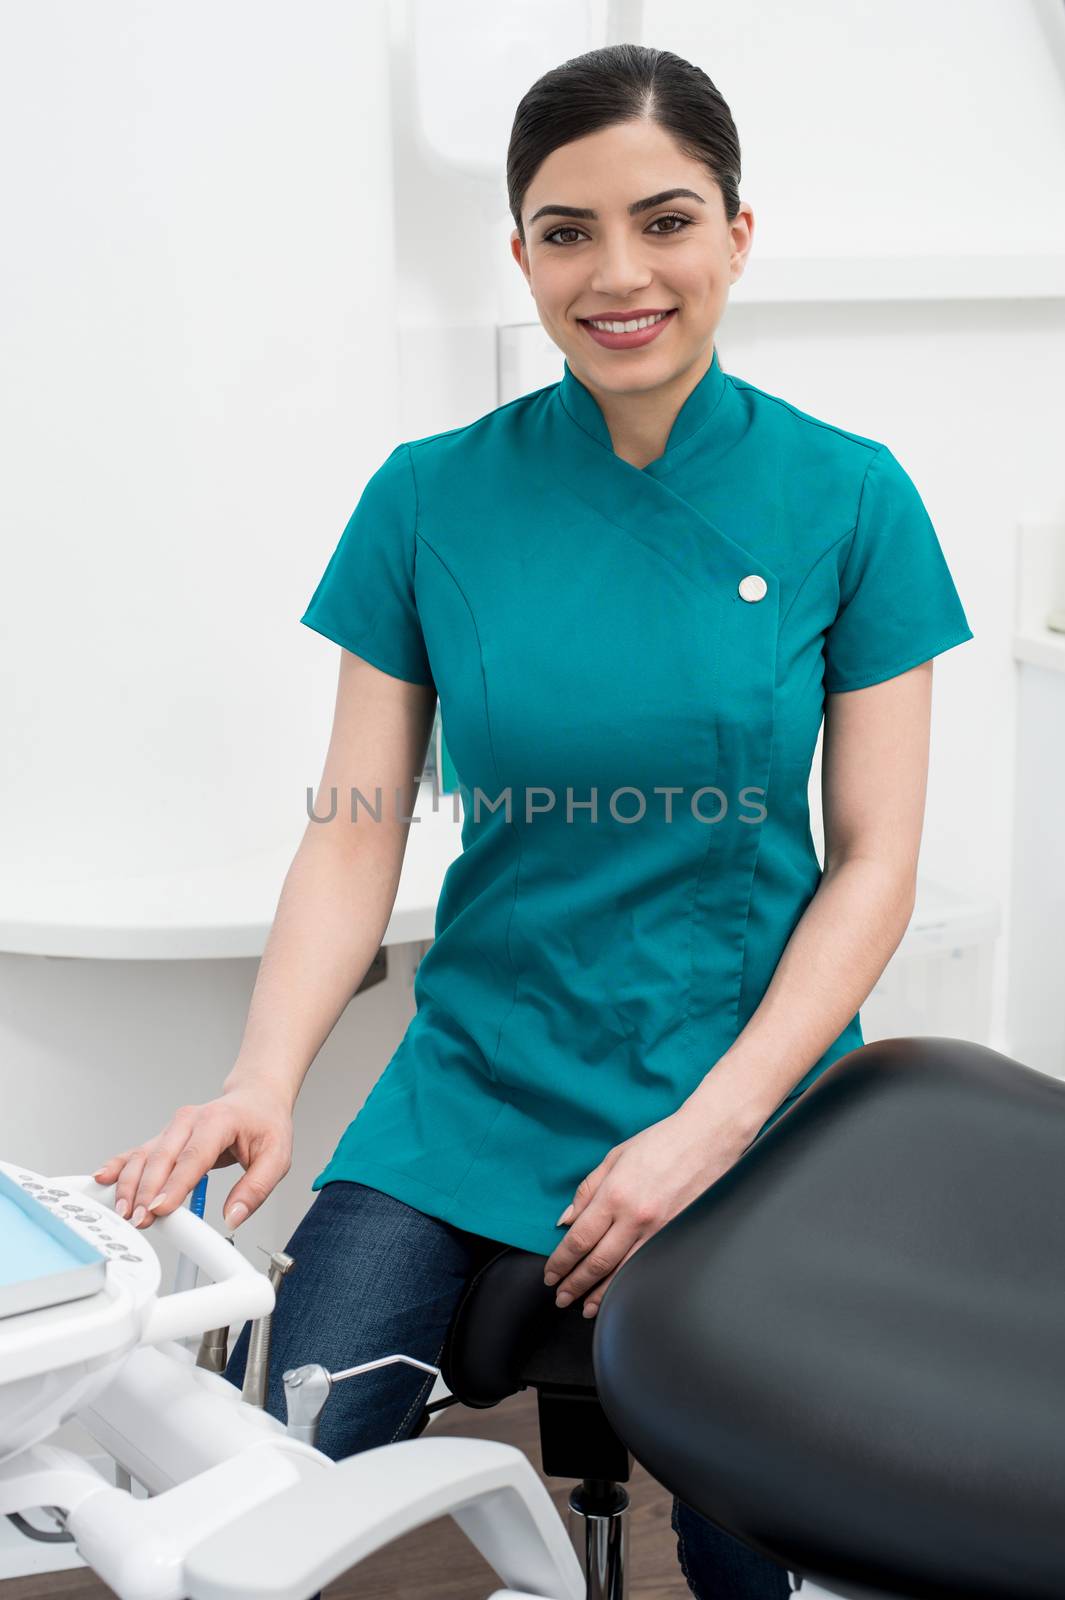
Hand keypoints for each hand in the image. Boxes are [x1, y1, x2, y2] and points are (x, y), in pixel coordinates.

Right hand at [91, 1084, 293, 1231]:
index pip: (193, 1157)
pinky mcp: (165, 1137)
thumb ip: (255, 1189)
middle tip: (138, 1219)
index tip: (160, 1209)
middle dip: (146, 1191)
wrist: (256, 1098)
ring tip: (122, 1211)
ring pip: (144, 1156)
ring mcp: (174, 1128)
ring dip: (129, 1184)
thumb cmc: (265, 1123)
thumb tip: (233, 1217)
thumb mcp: (277, 1157)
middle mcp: (190, 1121)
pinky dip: (119, 1166)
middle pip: (161, 1158)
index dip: (174, 1184)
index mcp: (218, 1122)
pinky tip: (102, 1179)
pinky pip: (138, 1152)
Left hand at [542, 1101, 754, 1318]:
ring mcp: (658, 1229)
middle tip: (560, 1297)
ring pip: (623, 1271)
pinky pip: (648, 1266)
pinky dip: (631, 1283)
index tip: (551, 1274)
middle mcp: (635, 1216)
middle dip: (575, 1284)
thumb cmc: (661, 1142)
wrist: (707, 1139)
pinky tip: (621, 1293)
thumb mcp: (615, 1157)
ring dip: (601, 1293)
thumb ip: (587, 1190)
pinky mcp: (677, 1235)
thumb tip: (566, 1219)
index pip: (579, 1239)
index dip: (561, 1262)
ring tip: (585, 1307)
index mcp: (614, 1194)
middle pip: (597, 1261)